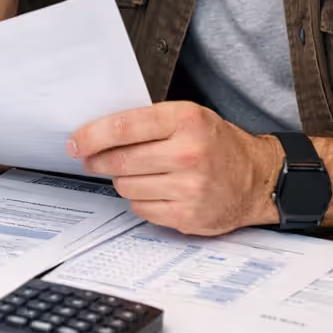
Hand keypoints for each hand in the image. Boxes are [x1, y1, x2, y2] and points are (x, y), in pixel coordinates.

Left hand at [67, 101, 282, 235]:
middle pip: (120, 160)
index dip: (91, 135)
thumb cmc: (217, 144)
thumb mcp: (189, 117)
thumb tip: (97, 133)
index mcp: (186, 120)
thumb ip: (148, 122)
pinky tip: (155, 189)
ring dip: (122, 180)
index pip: (124, 126)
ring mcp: (189, 188)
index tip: (75, 141)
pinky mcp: (188, 215)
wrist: (257, 178)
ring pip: (126, 186)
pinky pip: (141, 208)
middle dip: (98, 160)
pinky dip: (140, 199)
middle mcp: (189, 153)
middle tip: (92, 159)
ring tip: (139, 172)